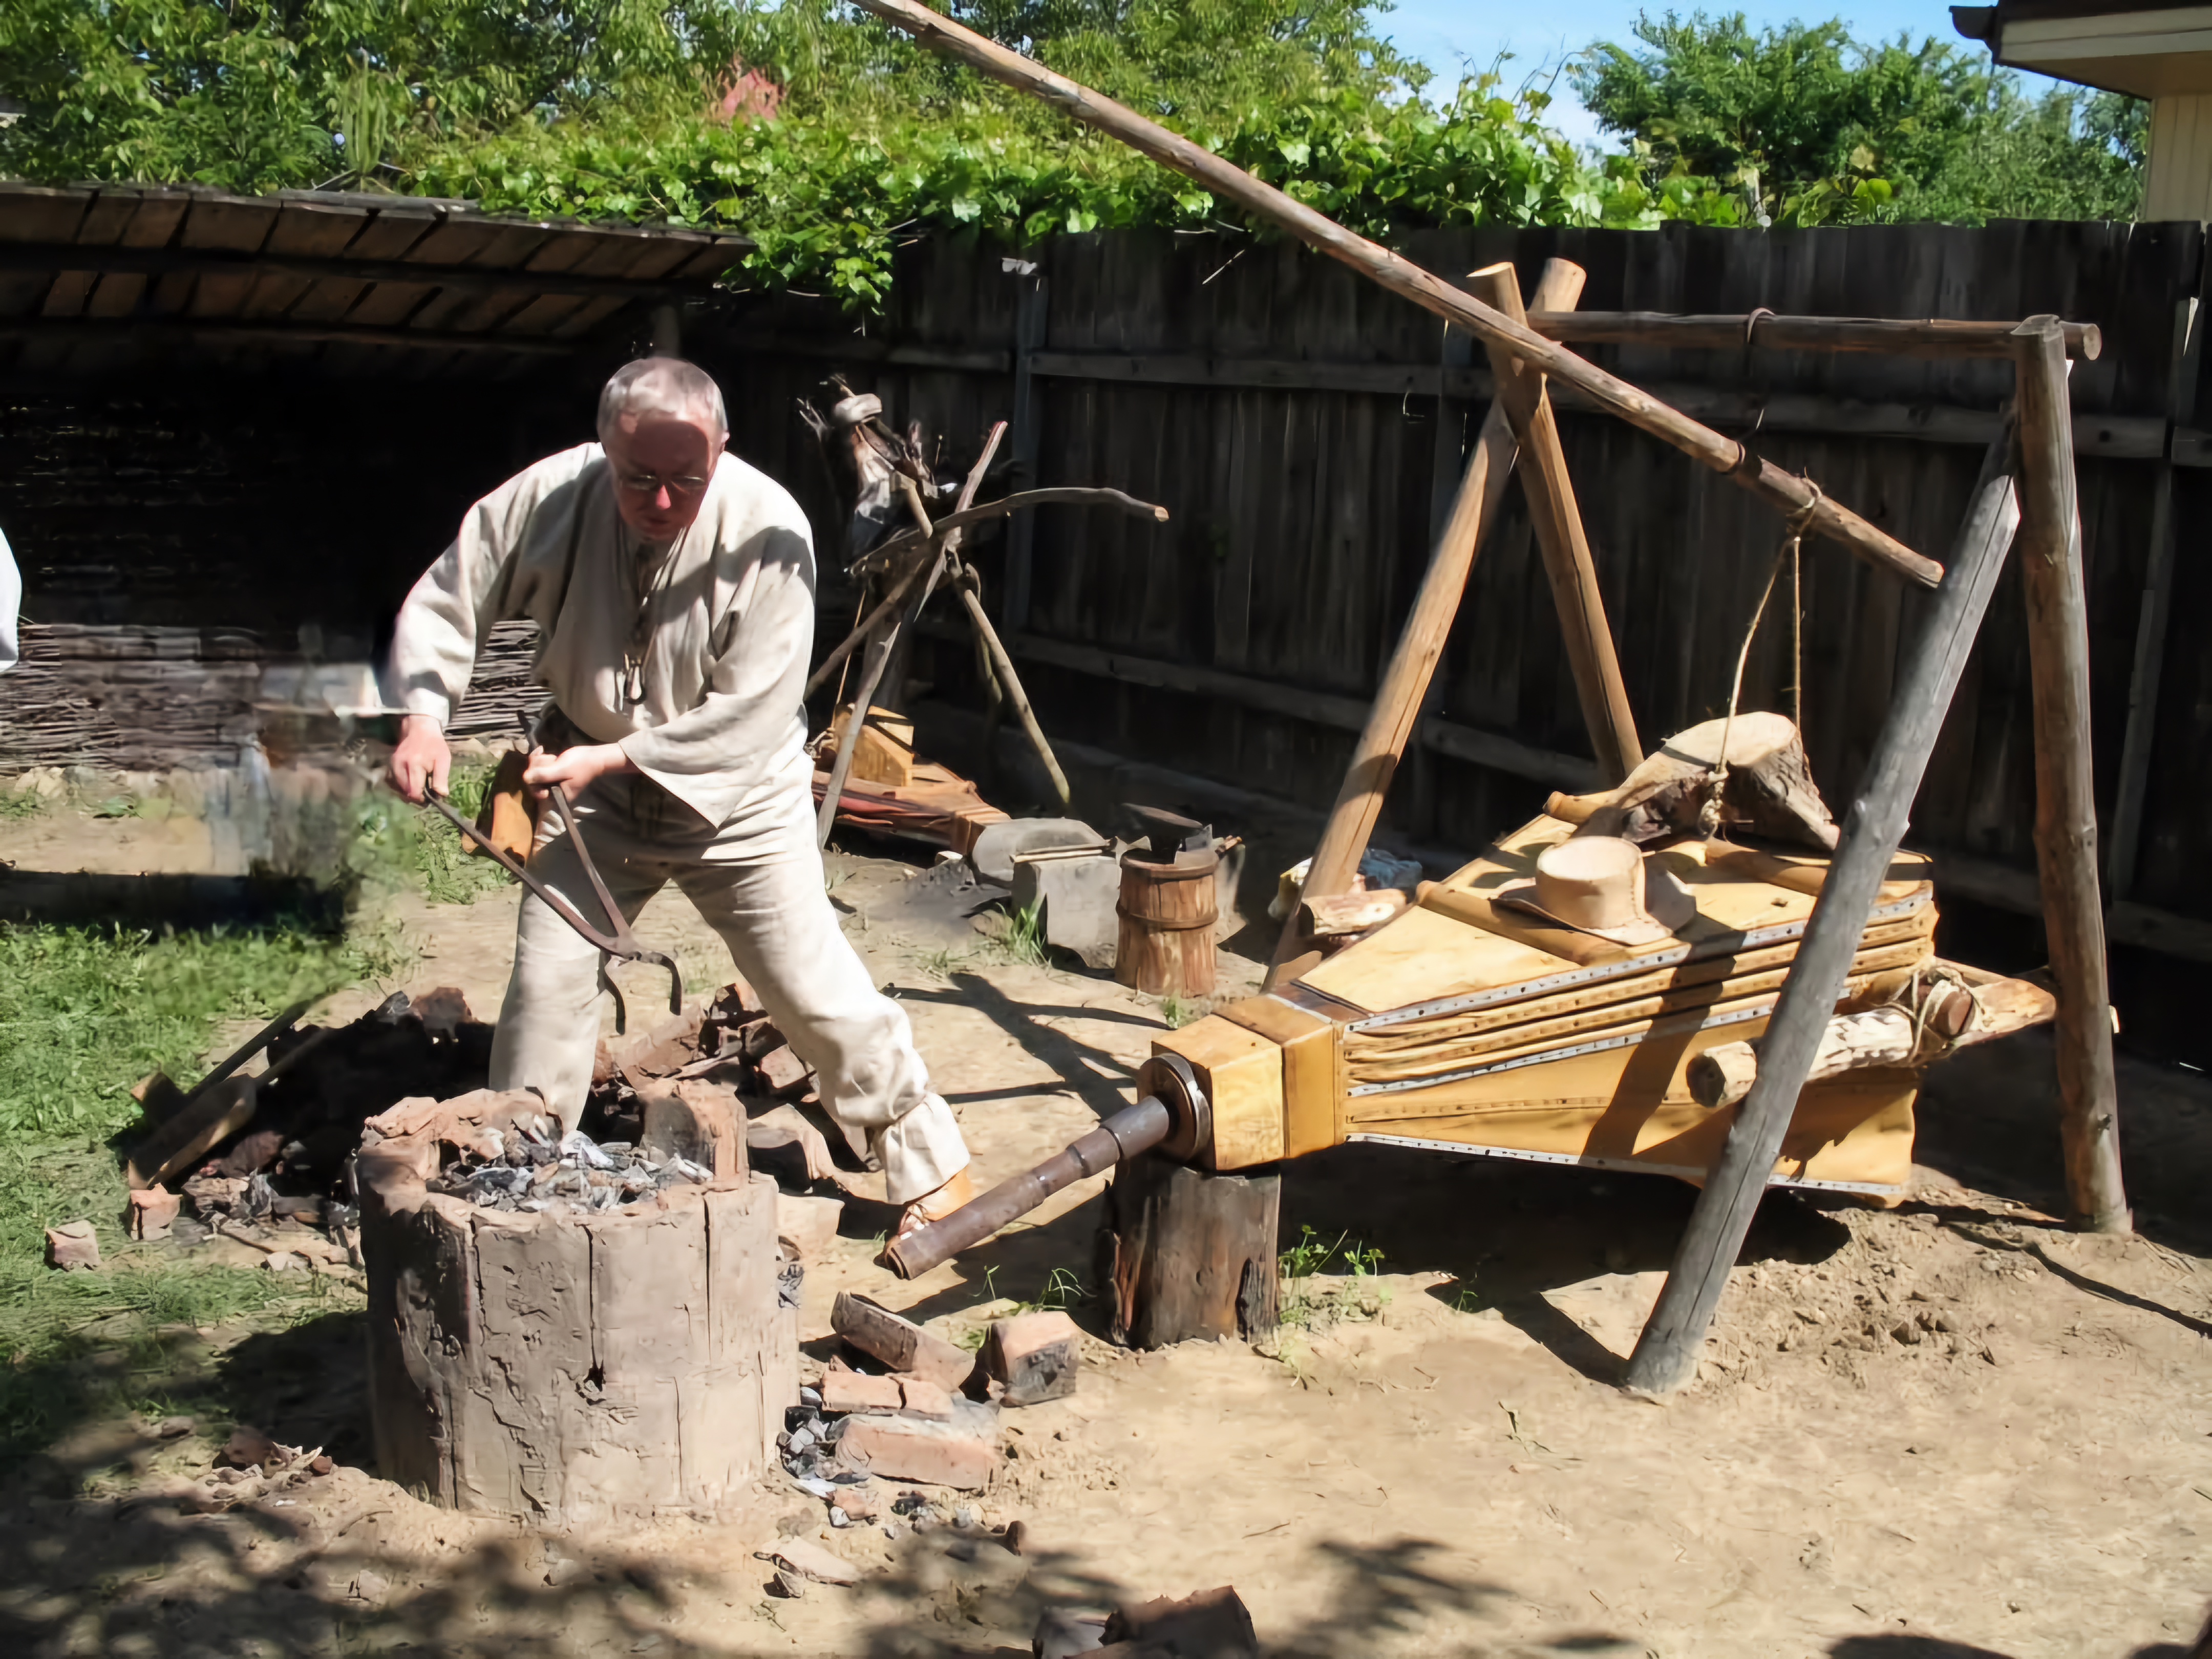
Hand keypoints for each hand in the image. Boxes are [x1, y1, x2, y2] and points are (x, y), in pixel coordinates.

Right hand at [388, 715, 450, 803]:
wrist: (419, 728)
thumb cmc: (434, 744)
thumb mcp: (443, 760)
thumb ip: (441, 778)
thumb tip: (441, 795)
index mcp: (414, 764)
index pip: (413, 791)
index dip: (421, 799)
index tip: (428, 799)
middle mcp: (400, 765)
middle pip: (404, 792)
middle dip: (415, 797)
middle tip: (425, 796)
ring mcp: (393, 764)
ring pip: (398, 788)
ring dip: (408, 792)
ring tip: (419, 788)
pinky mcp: (391, 763)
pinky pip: (394, 781)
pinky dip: (402, 785)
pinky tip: (411, 782)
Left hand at [520, 741, 635, 801]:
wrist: (593, 757)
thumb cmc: (581, 765)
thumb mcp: (562, 770)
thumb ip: (544, 775)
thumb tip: (525, 778)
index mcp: (556, 796)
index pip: (535, 792)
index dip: (533, 781)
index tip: (540, 771)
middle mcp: (551, 791)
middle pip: (532, 780)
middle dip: (537, 766)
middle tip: (551, 759)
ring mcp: (550, 781)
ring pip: (533, 771)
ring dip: (539, 760)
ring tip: (553, 757)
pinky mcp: (550, 772)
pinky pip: (536, 766)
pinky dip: (538, 757)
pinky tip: (542, 749)